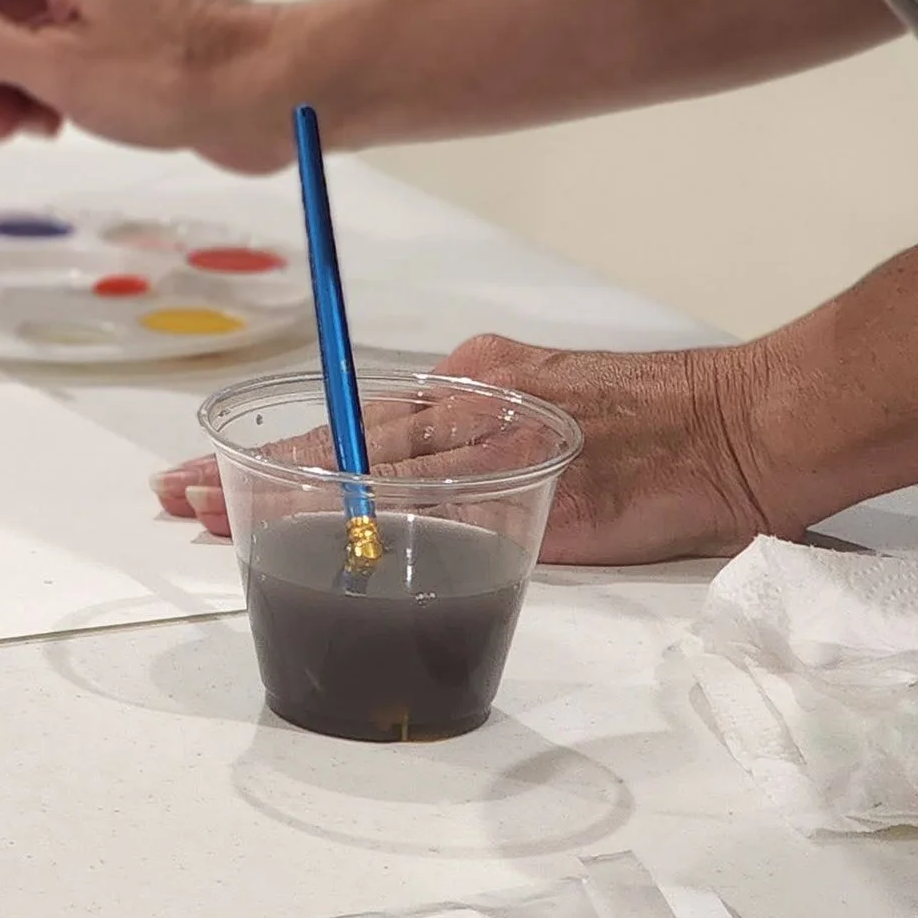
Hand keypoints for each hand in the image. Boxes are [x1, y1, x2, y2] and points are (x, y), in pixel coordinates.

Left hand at [151, 333, 780, 567]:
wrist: (741, 423)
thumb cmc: (663, 420)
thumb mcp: (549, 402)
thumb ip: (484, 425)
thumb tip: (423, 456)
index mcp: (474, 377)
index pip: (353, 411)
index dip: (280, 440)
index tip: (210, 460)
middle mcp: (471, 398)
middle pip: (340, 434)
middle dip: (253, 465)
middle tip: (176, 490)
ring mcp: (499, 443)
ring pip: (367, 465)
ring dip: (283, 491)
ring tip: (211, 516)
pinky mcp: (536, 488)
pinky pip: (437, 505)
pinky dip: (373, 520)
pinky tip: (326, 541)